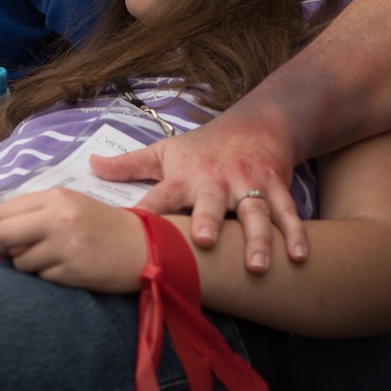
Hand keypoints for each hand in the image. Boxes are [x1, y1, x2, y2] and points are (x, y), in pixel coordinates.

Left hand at [0, 189, 146, 293]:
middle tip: (9, 253)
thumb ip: (38, 211)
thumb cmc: (104, 225)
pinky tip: (66, 269)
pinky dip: (47, 276)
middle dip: (0, 246)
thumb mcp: (72, 205)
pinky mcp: (72, 271)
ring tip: (50, 260)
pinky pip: (41, 277)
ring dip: (28, 265)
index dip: (2, 225)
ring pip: (19, 261)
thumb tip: (1, 228)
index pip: (4, 211)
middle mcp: (57, 218)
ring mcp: (64, 245)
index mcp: (56, 197)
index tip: (10, 234)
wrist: (144, 246)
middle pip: (3, 234)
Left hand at [91, 112, 303, 271]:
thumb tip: (90, 164)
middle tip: (205, 242)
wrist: (257, 124)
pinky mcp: (276, 188)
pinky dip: (296, 234)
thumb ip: (129, 165)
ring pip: (255, 213)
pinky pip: (288, 213)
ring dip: (258, 239)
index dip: (147, 210)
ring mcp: (248, 185)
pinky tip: (300, 257)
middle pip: (211, 204)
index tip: (132, 226)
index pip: (160, 196)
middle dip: (208, 221)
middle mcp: (215, 182)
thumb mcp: (165, 151)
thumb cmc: (204, 147)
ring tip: (258, 266)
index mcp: (184, 177)